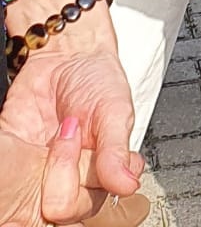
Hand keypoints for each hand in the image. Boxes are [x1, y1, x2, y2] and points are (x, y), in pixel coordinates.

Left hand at [0, 0, 141, 200]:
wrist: (67, 53)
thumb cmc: (98, 79)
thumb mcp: (115, 110)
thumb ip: (117, 149)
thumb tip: (127, 184)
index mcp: (100, 174)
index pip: (90, 206)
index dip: (87, 188)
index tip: (94, 153)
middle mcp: (71, 176)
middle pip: (62, 209)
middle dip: (65, 171)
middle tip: (74, 132)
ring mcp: (42, 168)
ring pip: (35, 199)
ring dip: (50, 164)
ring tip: (63, 130)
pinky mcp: (14, 155)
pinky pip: (8, 179)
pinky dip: (17, 163)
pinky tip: (39, 138)